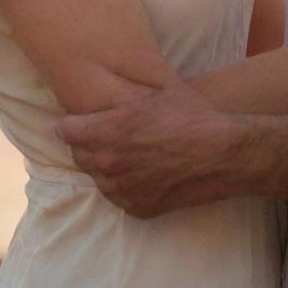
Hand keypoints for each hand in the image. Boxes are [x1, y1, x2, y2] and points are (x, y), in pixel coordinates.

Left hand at [55, 81, 250, 217]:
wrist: (222, 154)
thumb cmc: (192, 116)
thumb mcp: (158, 92)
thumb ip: (127, 92)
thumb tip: (111, 78)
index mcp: (110, 130)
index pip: (66, 130)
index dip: (72, 123)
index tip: (79, 120)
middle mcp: (109, 163)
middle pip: (79, 155)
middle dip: (88, 144)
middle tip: (106, 134)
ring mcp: (122, 189)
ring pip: (98, 177)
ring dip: (105, 166)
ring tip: (128, 153)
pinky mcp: (137, 208)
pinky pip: (118, 196)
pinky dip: (124, 184)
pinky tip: (143, 172)